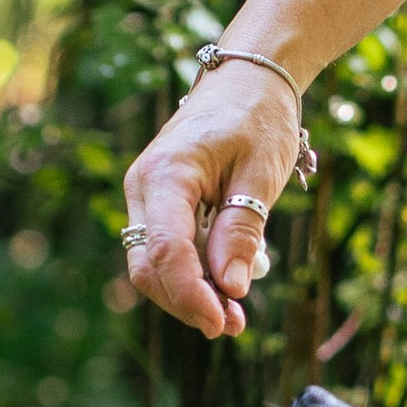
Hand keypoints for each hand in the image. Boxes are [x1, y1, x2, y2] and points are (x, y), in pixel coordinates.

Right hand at [121, 63, 304, 336]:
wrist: (246, 80)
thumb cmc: (258, 118)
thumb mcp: (262, 172)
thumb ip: (242, 229)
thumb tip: (232, 288)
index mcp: (167, 174)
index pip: (167, 249)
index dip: (191, 294)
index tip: (222, 323)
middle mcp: (144, 187)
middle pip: (148, 266)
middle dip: (187, 302)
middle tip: (233, 326)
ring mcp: (147, 197)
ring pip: (153, 264)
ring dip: (189, 295)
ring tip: (235, 316)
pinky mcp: (159, 205)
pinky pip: (166, 250)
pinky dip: (192, 275)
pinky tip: (225, 289)